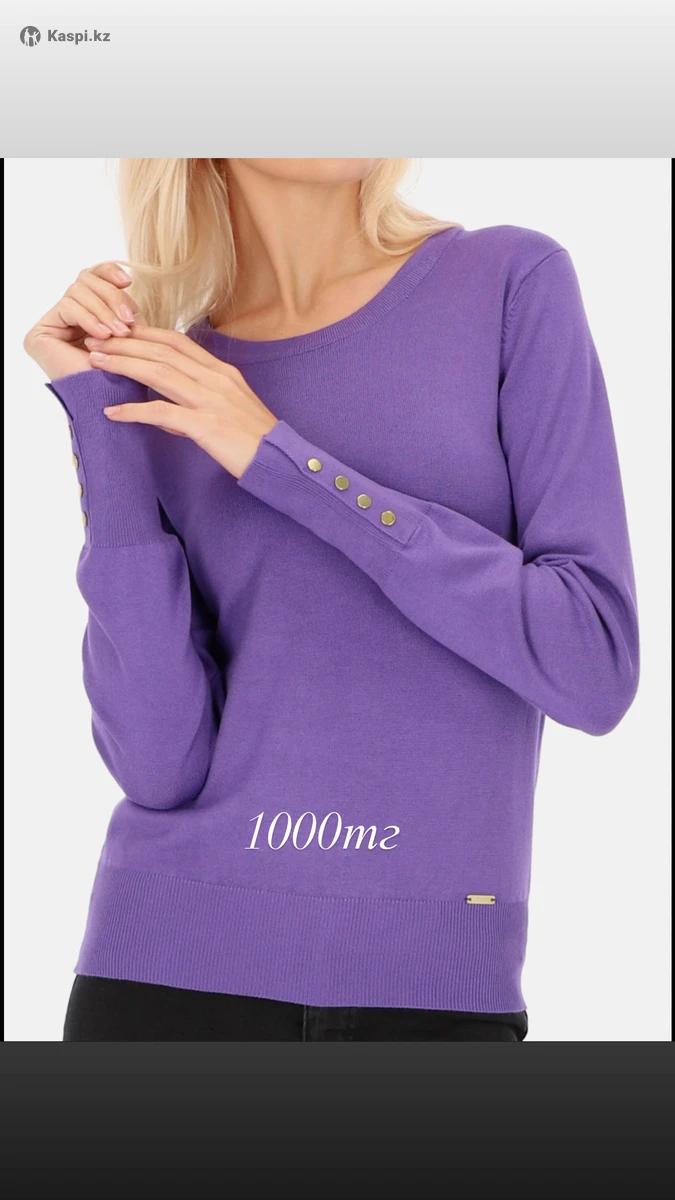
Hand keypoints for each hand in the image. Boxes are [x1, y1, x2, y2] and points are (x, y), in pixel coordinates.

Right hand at [23, 261, 138, 379]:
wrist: (112, 406)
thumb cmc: (124, 377)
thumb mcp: (128, 333)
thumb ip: (122, 305)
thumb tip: (127, 276)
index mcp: (85, 316)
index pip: (91, 278)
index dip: (108, 272)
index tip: (127, 280)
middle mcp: (65, 319)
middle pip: (85, 280)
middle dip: (111, 298)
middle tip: (129, 321)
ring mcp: (52, 326)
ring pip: (77, 290)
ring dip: (103, 311)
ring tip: (119, 333)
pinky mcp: (40, 334)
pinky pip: (68, 306)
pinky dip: (89, 319)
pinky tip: (103, 336)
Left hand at [85, 324, 278, 479]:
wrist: (280, 462)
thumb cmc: (256, 441)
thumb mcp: (230, 411)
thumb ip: (200, 404)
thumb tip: (167, 413)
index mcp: (222, 372)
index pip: (177, 342)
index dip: (145, 333)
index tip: (119, 332)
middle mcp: (215, 379)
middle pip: (162, 351)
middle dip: (125, 343)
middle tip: (95, 341)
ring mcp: (211, 401)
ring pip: (159, 373)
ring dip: (123, 365)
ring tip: (95, 363)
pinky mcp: (206, 426)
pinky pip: (162, 413)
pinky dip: (134, 411)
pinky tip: (113, 413)